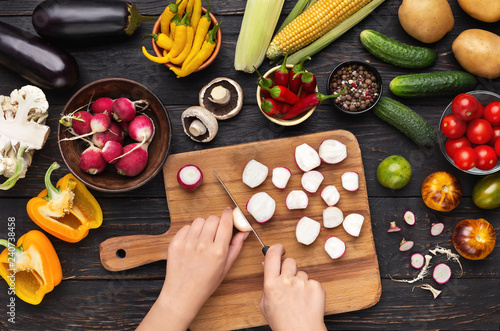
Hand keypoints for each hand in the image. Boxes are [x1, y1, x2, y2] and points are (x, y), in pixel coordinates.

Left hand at [138, 207, 247, 330]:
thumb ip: (236, 246)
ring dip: (203, 226)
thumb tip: (244, 231)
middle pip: (213, 219)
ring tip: (202, 239)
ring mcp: (188, 243)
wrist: (182, 294)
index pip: (225, 222)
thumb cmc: (206, 283)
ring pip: (199, 221)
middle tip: (215, 232)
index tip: (229, 211)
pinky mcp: (176, 243)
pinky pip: (186, 227)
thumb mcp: (226, 267)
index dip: (229, 214)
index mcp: (218, 251)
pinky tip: (192, 243)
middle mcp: (203, 245)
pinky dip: (190, 232)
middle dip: (216, 222)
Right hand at [259, 244, 326, 330]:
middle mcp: (286, 281)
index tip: (279, 249)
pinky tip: (307, 300)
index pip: (272, 255)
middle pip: (290, 261)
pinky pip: (312, 281)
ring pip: (302, 273)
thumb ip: (266, 282)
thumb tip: (266, 264)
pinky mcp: (316, 286)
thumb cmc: (282, 321)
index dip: (276, 248)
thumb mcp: (266, 303)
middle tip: (290, 280)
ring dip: (300, 281)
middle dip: (290, 268)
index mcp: (271, 284)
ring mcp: (303, 283)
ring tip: (299, 297)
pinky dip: (311, 289)